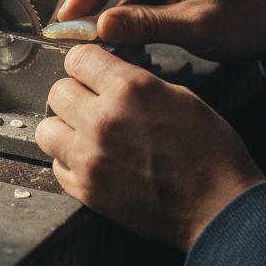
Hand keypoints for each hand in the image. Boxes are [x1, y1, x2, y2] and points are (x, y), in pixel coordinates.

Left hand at [36, 44, 265, 251]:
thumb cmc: (209, 152)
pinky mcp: (86, 190)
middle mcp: (103, 120)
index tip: (89, 72)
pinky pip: (57, 166)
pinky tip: (94, 161)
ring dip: (64, 128)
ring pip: (47, 129)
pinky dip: (70, 162)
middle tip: (92, 105)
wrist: (219, 207)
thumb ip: (136, 83)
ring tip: (86, 134)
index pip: (78, 58)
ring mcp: (90, 157)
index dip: (85, 64)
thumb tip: (108, 76)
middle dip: (74, 94)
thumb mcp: (179, 96)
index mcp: (130, 89)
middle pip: (58, 91)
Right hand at [55, 0, 265, 68]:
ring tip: (80, 40)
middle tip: (62, 31)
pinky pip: (129, 3)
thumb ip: (147, 24)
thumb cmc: (250, 18)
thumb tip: (99, 26)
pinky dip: (117, 22)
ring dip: (98, 14)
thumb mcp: (198, 25)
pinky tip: (108, 42)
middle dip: (83, 1)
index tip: (65, 18)